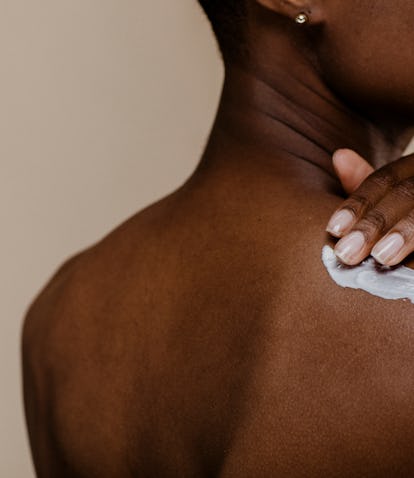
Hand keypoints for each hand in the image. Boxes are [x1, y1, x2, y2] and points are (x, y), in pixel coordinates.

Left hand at [326, 149, 413, 266]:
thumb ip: (366, 183)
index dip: (357, 204)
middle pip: (406, 193)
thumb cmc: (411, 211)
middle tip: (347, 253)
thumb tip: (340, 155)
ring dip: (407, 232)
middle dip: (374, 223)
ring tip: (382, 257)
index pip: (383, 180)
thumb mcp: (392, 196)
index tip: (333, 230)